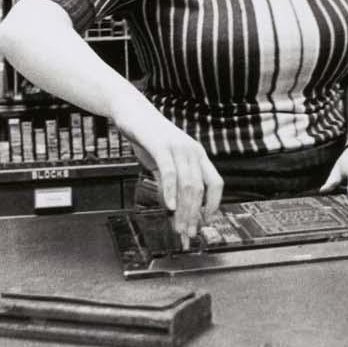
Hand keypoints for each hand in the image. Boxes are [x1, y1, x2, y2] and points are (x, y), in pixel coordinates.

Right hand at [112, 100, 222, 246]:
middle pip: (200, 189)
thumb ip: (169, 185)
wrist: (132, 112)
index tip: (205, 223)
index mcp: (198, 155)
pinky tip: (168, 207)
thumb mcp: (163, 164)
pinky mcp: (161, 146)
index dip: (213, 205)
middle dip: (194, 215)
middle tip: (188, 235)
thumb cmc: (149, 138)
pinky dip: (169, 191)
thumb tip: (173, 210)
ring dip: (183, 209)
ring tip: (178, 227)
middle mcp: (193, 151)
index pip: (215, 183)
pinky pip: (169, 172)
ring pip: (187, 184)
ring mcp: (178, 148)